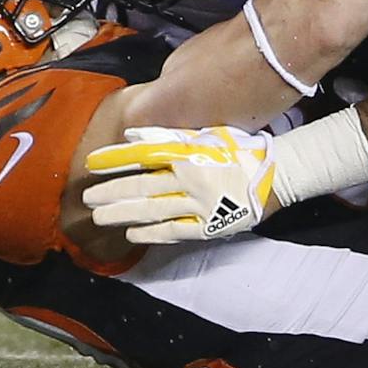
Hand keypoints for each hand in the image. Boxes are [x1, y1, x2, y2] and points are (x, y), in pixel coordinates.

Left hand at [83, 126, 278, 243]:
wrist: (279, 173)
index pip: (144, 155)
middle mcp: (191, 179)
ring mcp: (199, 204)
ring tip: (100, 217)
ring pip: (153, 211)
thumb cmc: (243, 150)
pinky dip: (151, 233)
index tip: (93, 162)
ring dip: (123, 214)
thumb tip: (134, 134)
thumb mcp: (209, 135)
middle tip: (88, 198)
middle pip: (143, 187)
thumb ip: (171, 137)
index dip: (117, 159)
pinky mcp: (209, 224)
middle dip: (112, 192)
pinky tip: (132, 233)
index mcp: (191, 154)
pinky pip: (174, 231)